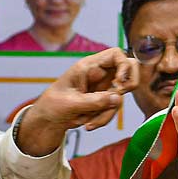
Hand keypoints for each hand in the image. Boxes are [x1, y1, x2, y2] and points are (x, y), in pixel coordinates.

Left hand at [19, 48, 138, 155]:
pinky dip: (104, 118)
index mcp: (89, 66)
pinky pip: (114, 108)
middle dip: (127, 86)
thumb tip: (118, 98)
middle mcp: (100, 74)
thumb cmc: (53, 104)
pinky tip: (89, 123)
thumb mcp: (71, 103)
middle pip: (129, 70)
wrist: (48, 119)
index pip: (116, 54)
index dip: (124, 65)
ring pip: (121, 95)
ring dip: (108, 112)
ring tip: (88, 122)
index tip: (120, 82)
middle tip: (115, 98)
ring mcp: (104, 87)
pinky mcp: (105, 100)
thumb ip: (94, 101)